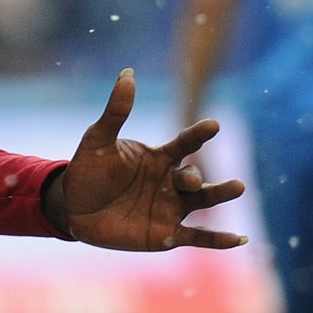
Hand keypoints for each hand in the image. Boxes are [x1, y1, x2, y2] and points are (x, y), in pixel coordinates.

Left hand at [44, 70, 246, 250]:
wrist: (73, 208)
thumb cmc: (87, 170)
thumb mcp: (98, 139)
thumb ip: (116, 111)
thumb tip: (127, 73)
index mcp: (160, 157)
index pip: (185, 143)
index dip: (199, 134)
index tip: (213, 125)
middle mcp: (171, 181)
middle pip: (194, 176)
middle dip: (197, 176)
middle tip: (192, 179)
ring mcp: (171, 208)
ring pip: (203, 200)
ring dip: (221, 194)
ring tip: (238, 187)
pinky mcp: (167, 235)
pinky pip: (197, 237)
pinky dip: (218, 239)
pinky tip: (239, 239)